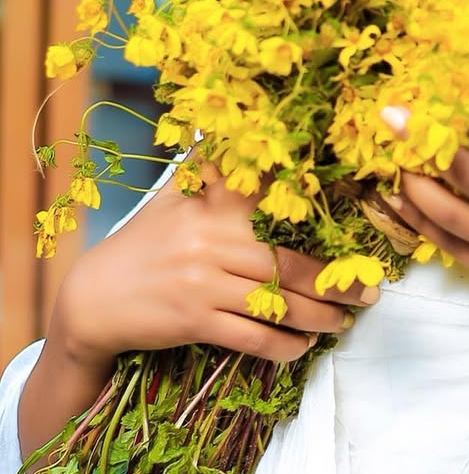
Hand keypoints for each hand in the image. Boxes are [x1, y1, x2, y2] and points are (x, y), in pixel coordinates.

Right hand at [51, 165, 376, 375]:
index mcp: (215, 207)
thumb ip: (215, 173)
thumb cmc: (145, 244)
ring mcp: (203, 283)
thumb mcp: (177, 200)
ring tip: (343, 322)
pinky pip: (252, 338)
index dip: (326, 225)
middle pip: (292, 264)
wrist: (93, 298)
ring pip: (278, 304)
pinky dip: (283, 346)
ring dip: (319, 318)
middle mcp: (212, 241)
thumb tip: (252, 126)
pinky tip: (301, 347)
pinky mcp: (193, 321)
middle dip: (337, 283)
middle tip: (369, 293)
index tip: (362, 238)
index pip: (280, 211)